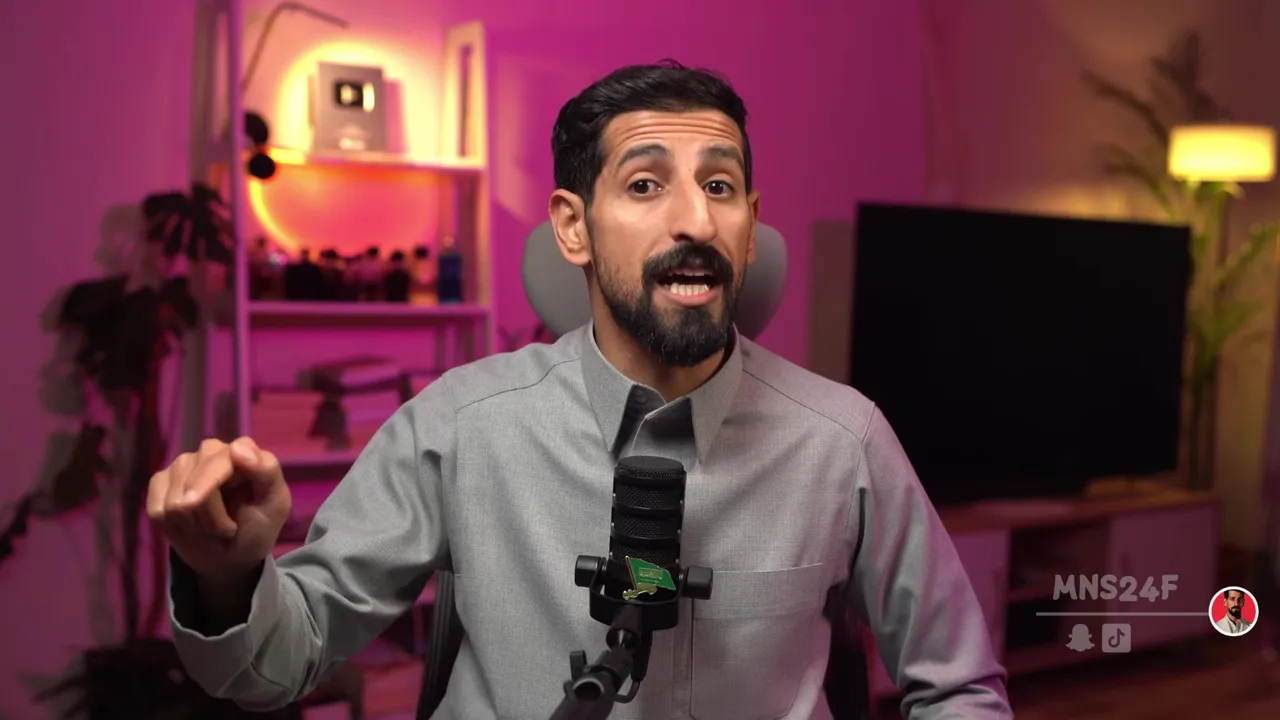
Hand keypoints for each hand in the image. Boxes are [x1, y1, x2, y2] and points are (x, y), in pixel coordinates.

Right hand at [147, 437, 291, 585]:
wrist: (232, 555)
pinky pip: (157, 509)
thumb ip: (267, 472)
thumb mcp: (275, 504)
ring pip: (174, 501)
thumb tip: (237, 447)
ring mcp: (183, 464)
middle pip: (193, 482)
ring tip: (211, 529)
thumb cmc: (257, 527)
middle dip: (210, 517)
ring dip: (195, 525)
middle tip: (227, 531)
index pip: (219, 458)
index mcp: (242, 450)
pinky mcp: (160, 482)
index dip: (207, 482)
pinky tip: (190, 526)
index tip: (196, 503)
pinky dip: (174, 527)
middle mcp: (210, 451)